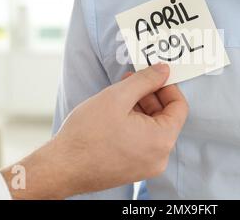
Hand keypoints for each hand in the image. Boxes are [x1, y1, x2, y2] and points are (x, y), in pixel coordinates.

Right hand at [1, 64, 188, 198]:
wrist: (60, 168)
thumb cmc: (87, 134)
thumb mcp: (118, 97)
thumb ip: (146, 80)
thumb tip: (164, 70)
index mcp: (161, 140)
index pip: (179, 107)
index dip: (167, 87)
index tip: (152, 76)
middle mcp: (159, 157)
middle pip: (165, 118)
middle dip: (150, 96)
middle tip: (131, 81)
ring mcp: (146, 166)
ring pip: (152, 129)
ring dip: (140, 109)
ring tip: (119, 95)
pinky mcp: (133, 170)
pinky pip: (142, 141)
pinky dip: (134, 125)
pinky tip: (115, 113)